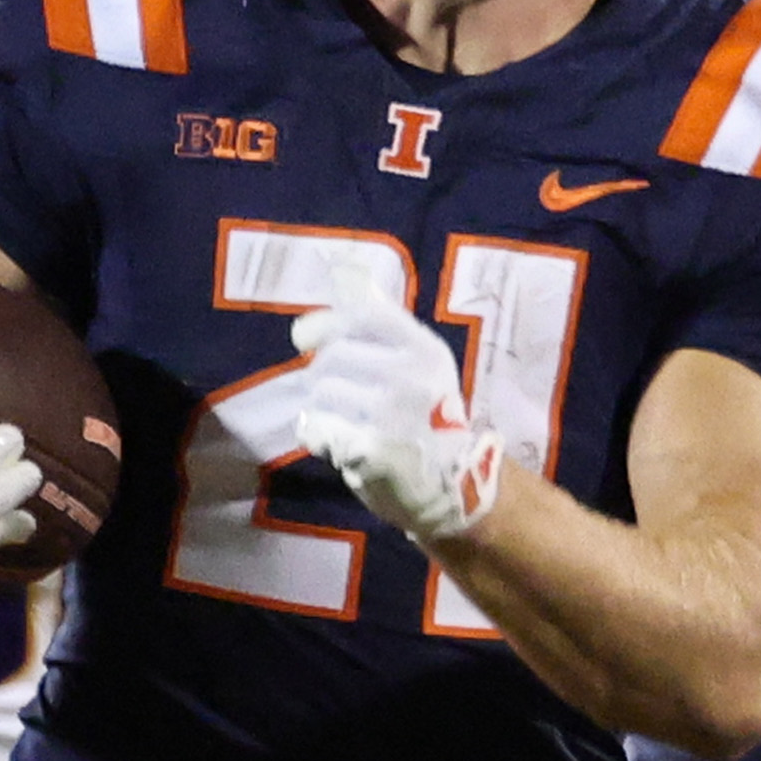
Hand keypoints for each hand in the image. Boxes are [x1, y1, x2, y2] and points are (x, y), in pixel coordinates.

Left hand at [291, 284, 497, 542]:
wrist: (455, 488)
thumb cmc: (429, 422)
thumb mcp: (420, 366)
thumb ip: (383, 324)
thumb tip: (345, 272)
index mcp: (424, 350)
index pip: (363, 315)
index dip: (326, 323)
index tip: (305, 338)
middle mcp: (411, 377)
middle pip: (332, 356)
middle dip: (321, 376)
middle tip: (335, 397)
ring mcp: (391, 414)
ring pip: (320, 392)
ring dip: (319, 408)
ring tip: (342, 423)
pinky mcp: (370, 450)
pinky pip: (316, 428)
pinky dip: (316, 436)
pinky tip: (334, 444)